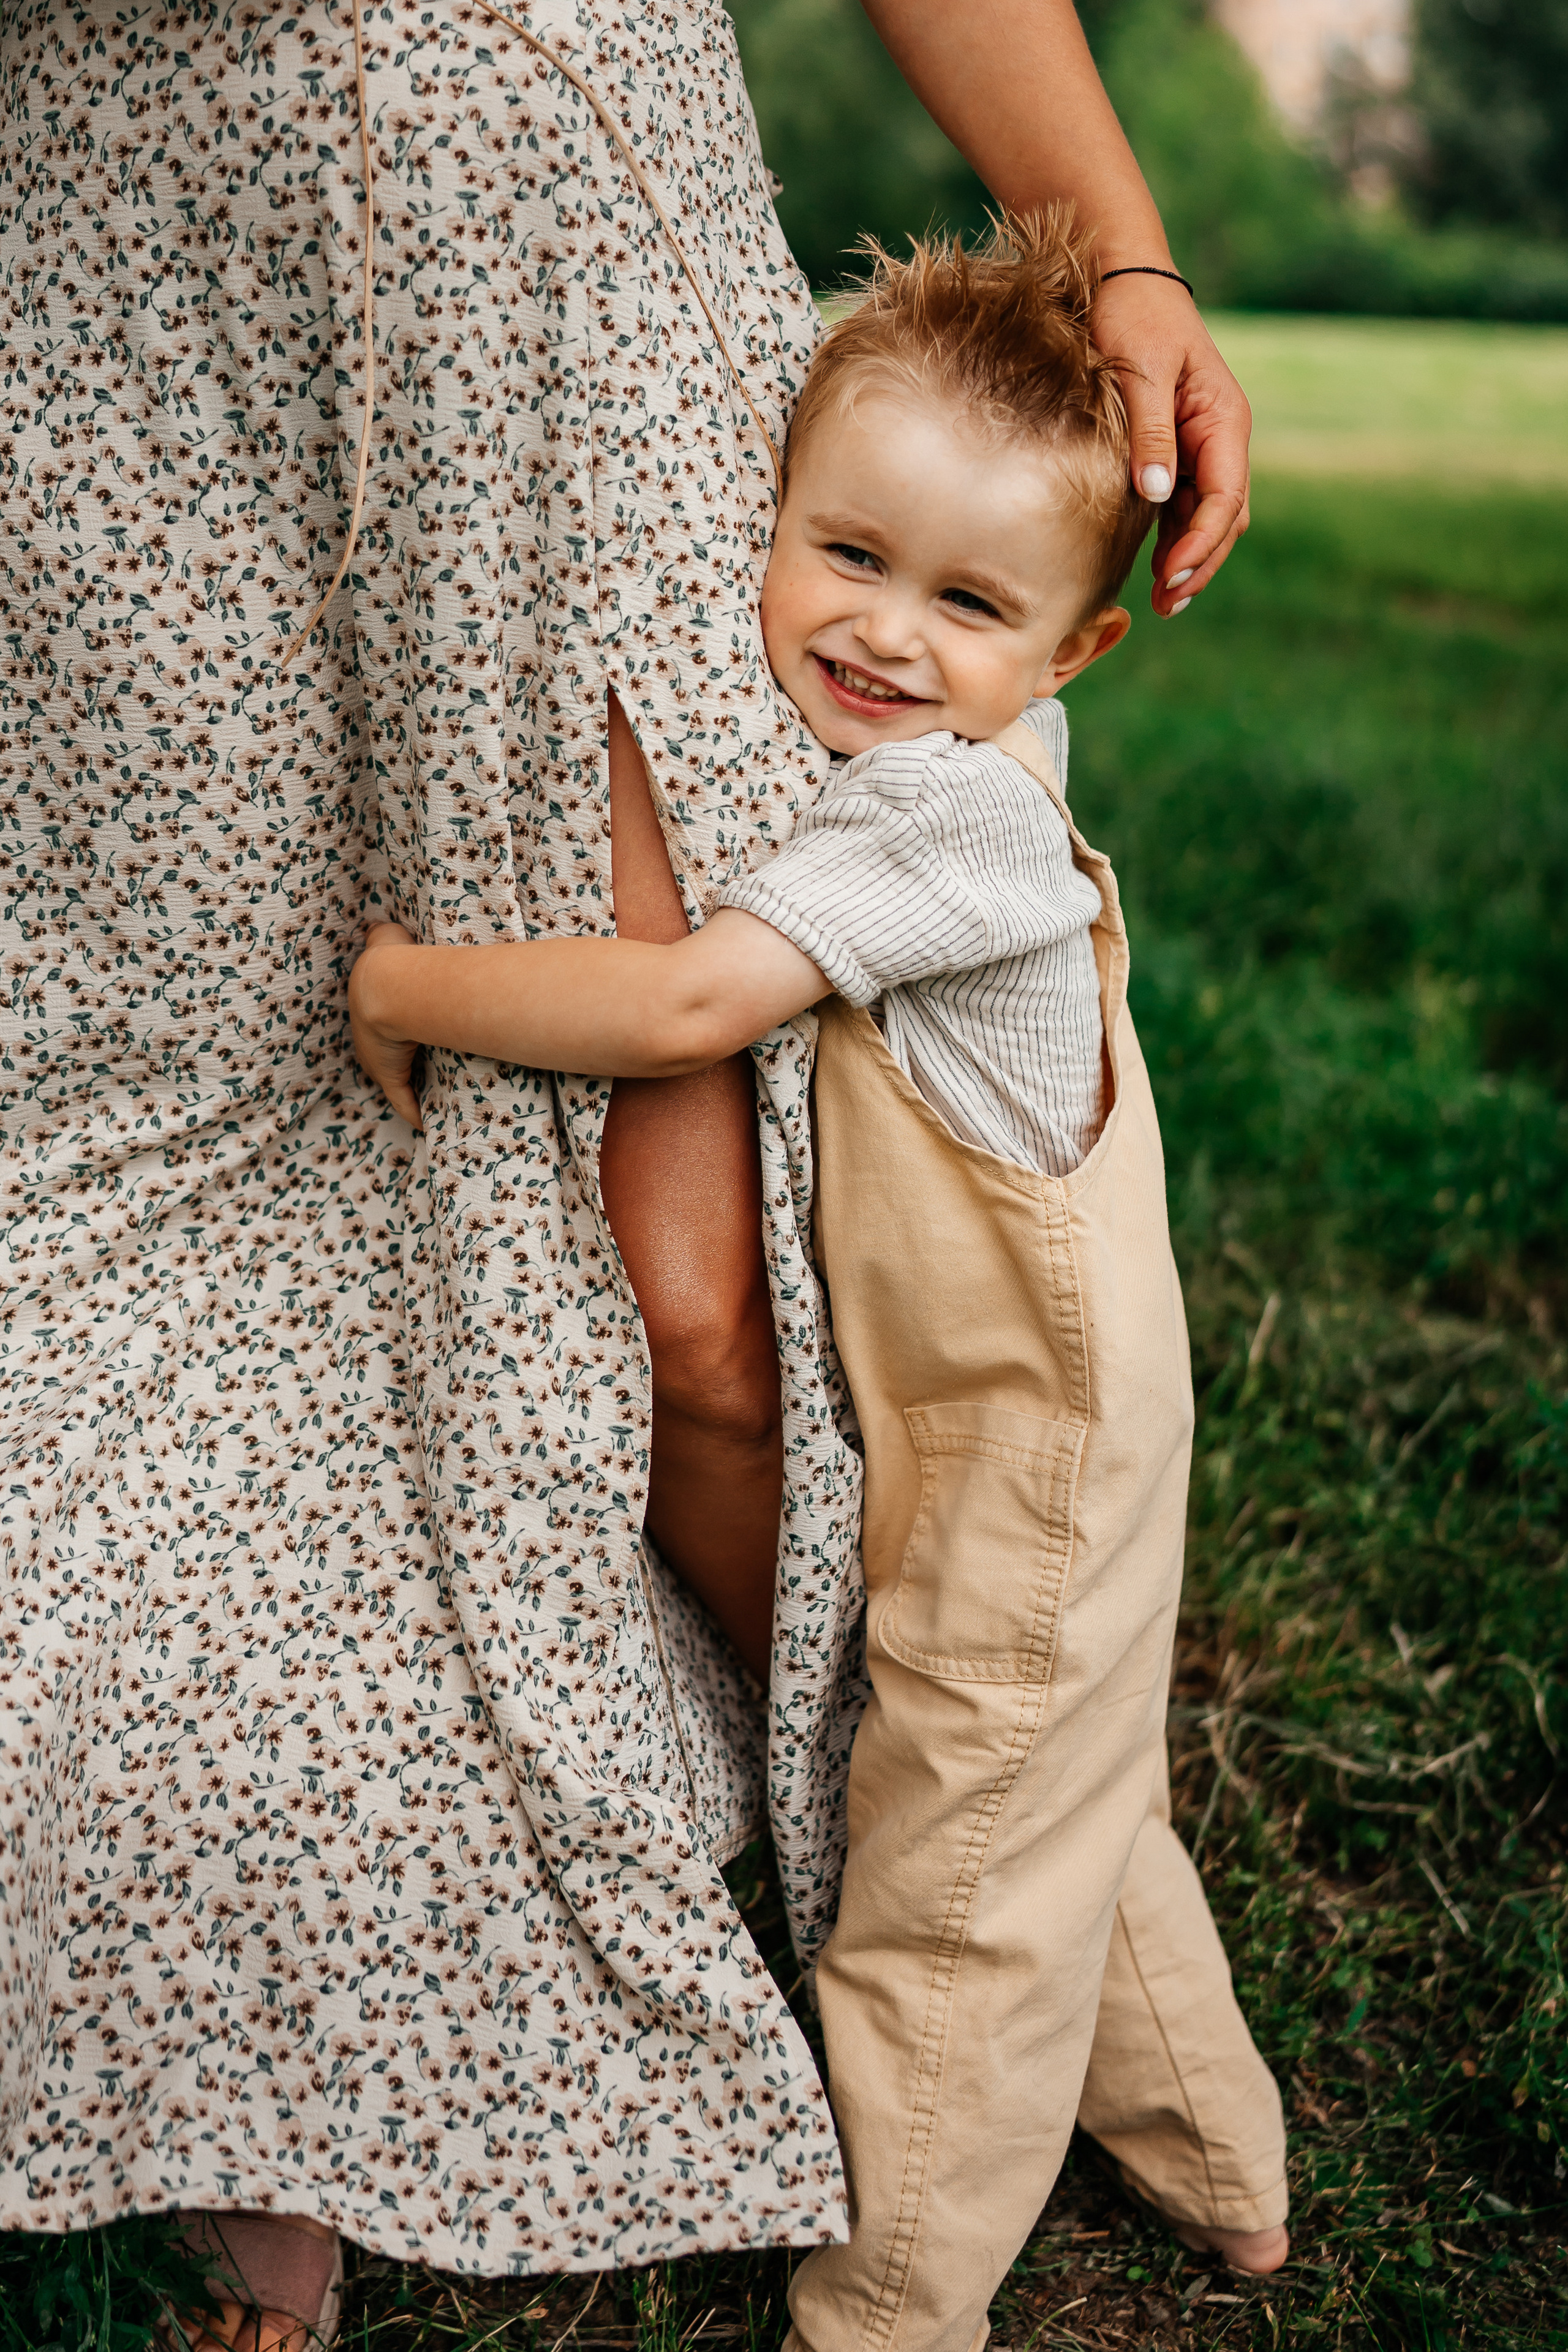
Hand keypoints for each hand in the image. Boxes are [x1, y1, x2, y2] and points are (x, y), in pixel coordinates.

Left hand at [349, 920, 423, 1129]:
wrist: (389, 984)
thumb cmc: (393, 959)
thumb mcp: (385, 937)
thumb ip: (382, 933)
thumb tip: (380, 927)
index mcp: (368, 1009)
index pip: (379, 1025)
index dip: (393, 1030)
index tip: (409, 1035)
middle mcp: (369, 1039)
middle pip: (386, 1055)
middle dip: (401, 1061)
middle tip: (424, 1065)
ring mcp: (379, 1061)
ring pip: (397, 1080)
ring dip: (413, 1088)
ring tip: (434, 1094)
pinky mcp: (391, 1076)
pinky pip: (403, 1101)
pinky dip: (414, 1113)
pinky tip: (426, 1123)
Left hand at [1090, 272, 1251, 615]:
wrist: (1123, 275)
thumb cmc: (1133, 314)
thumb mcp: (1141, 371)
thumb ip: (1151, 433)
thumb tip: (1159, 493)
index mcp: (1224, 420)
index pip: (1226, 498)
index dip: (1202, 544)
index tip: (1172, 577)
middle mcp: (1220, 437)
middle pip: (1225, 517)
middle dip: (1201, 564)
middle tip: (1168, 604)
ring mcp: (1201, 445)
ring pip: (1207, 516)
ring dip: (1189, 558)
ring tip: (1163, 600)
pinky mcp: (1176, 448)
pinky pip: (1184, 504)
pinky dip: (1174, 537)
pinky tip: (1154, 565)